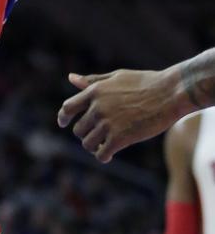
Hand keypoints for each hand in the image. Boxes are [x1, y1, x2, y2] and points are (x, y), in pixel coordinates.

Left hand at [57, 67, 181, 161]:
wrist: (170, 93)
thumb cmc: (146, 82)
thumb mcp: (117, 77)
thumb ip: (93, 81)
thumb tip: (71, 78)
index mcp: (94, 91)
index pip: (68, 107)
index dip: (63, 117)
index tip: (63, 123)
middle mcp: (97, 107)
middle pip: (78, 129)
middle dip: (86, 133)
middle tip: (99, 135)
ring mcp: (107, 123)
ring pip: (88, 144)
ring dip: (94, 147)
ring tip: (104, 145)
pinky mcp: (119, 138)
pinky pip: (102, 154)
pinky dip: (103, 156)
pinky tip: (109, 154)